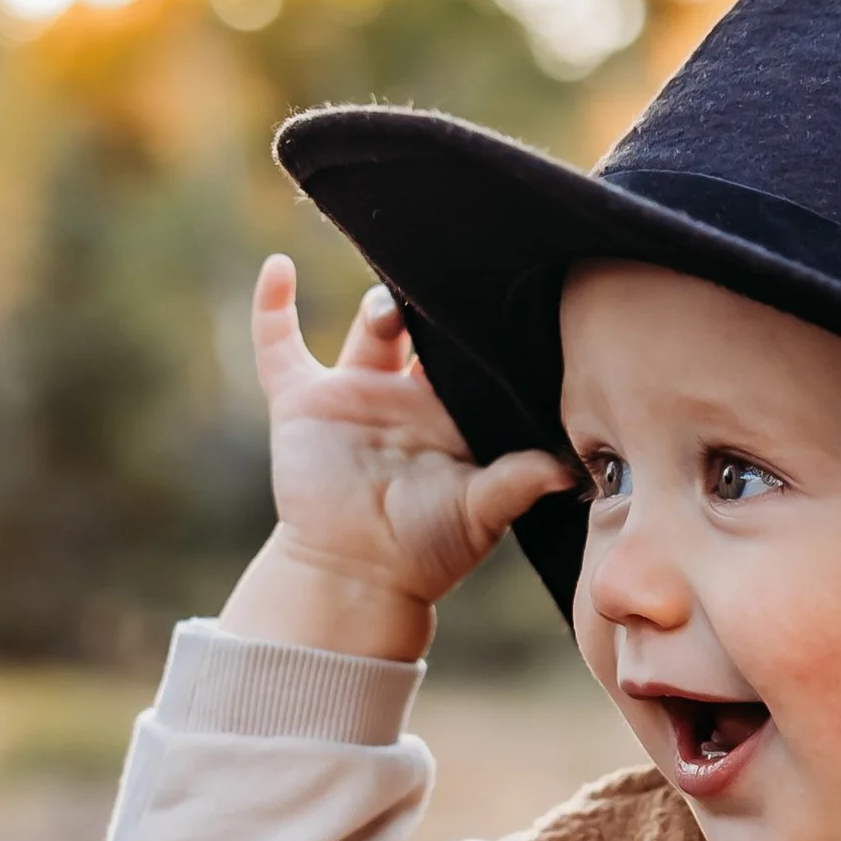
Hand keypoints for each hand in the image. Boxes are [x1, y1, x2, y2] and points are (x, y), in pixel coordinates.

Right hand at [218, 256, 575, 659]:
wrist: (356, 574)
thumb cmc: (426, 550)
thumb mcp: (481, 512)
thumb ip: (519, 482)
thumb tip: (568, 470)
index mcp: (452, 412)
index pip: (473, 355)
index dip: (483, 327)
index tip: (501, 292)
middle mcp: (406, 395)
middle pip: (426, 327)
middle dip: (437, 302)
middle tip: (455, 278)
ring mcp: (353, 393)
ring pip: (370, 325)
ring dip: (382, 301)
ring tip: (395, 297)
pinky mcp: (302, 401)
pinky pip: (278, 345)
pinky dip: (273, 305)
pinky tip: (279, 266)